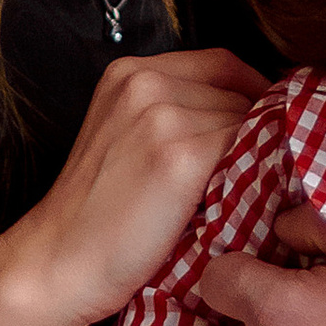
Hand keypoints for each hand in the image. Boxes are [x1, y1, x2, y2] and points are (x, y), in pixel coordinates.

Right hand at [0, 47, 265, 325]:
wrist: (59, 263)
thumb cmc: (97, 218)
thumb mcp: (127, 140)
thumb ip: (176, 115)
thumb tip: (255, 119)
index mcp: (129, 72)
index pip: (221, 63)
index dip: (252, 93)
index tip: (266, 128)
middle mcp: (145, 80)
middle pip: (238, 89)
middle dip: (258, 124)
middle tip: (265, 166)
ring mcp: (163, 114)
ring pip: (248, 119)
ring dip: (260, 151)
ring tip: (255, 188)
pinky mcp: (182, 154)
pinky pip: (249, 149)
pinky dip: (258, 173)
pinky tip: (250, 201)